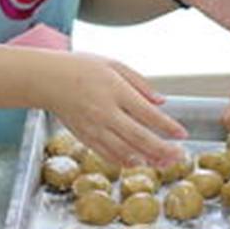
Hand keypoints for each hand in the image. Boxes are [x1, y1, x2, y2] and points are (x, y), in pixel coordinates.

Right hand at [44, 52, 187, 166]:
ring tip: (164, 163)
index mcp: (115, 90)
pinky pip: (107, 154)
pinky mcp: (84, 137)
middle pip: (139, 137)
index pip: (147, 113)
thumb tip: (162, 102)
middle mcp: (105, 112)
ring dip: (146, 159)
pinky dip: (124, 161)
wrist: (47, 79)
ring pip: (124, 151)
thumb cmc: (80, 67)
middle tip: (179, 156)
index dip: (167, 126)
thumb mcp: (113, 65)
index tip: (182, 134)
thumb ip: (139, 83)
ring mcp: (94, 127)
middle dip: (162, 149)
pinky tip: (138, 163)